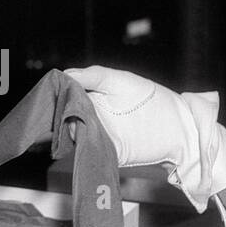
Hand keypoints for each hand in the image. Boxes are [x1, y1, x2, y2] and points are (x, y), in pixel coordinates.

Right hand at [65, 64, 220, 173]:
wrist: (177, 126)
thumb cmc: (150, 98)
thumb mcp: (120, 80)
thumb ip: (93, 76)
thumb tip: (65, 74)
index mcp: (90, 97)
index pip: (64, 97)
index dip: (55, 97)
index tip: (48, 96)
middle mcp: (90, 117)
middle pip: (64, 118)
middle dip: (58, 117)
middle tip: (58, 114)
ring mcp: (98, 135)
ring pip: (73, 136)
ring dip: (70, 132)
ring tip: (73, 125)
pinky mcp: (107, 152)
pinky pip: (89, 151)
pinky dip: (83, 147)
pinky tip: (84, 140)